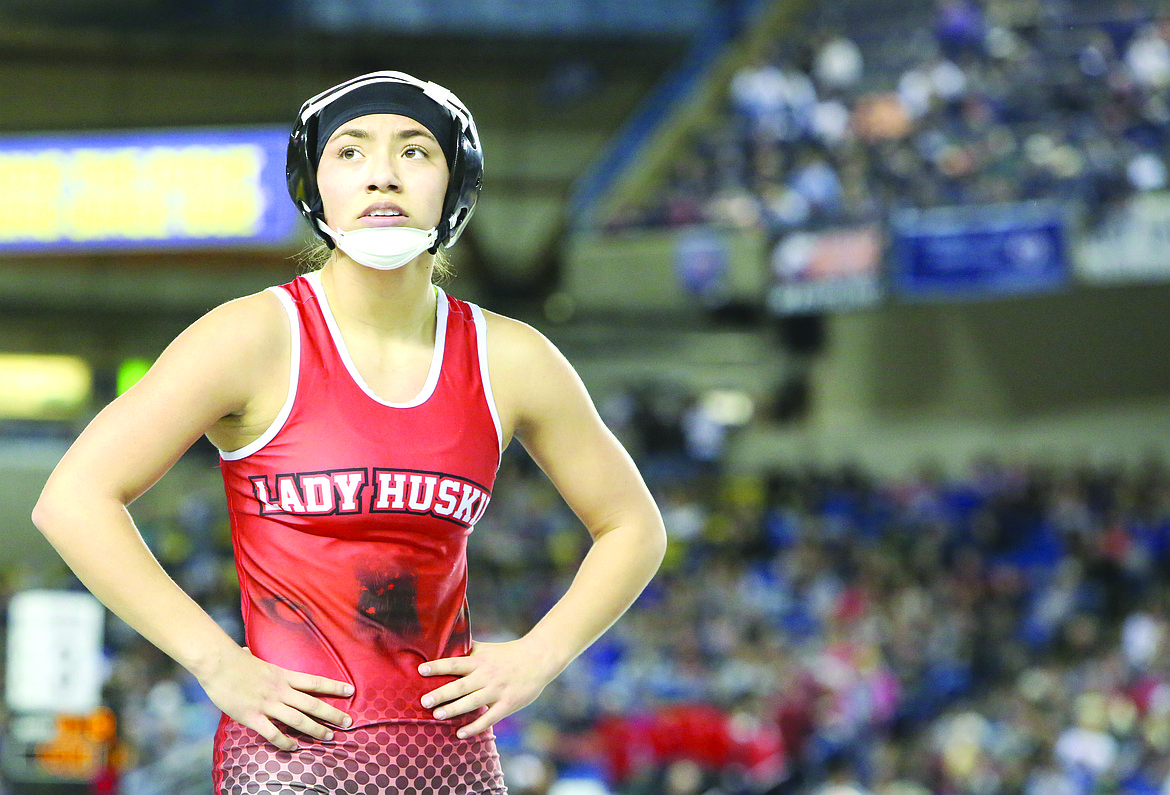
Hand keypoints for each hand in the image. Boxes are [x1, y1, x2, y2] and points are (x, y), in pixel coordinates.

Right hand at [196, 646, 353, 750]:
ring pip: (298, 719)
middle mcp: (280, 690)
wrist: (217, 663)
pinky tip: (294, 747)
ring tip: (329, 737)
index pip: (315, 681)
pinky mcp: (252, 716)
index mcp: (284, 675)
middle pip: (312, 703)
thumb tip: (247, 651)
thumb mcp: (254, 657)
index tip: (351, 691)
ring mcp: (267, 704)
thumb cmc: (233, 659)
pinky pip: (273, 733)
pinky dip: (285, 742)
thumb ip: (257, 658)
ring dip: (315, 730)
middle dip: (332, 714)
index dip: (334, 687)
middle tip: (348, 723)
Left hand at [418, 639, 558, 737]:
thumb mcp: (487, 648)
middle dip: (441, 694)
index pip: (455, 663)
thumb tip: (445, 642)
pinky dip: (474, 727)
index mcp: (480, 661)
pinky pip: (488, 718)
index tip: (421, 670)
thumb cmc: (508, 654)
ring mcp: (497, 691)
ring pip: (472, 703)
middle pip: (460, 686)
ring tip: (437, 716)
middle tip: (424, 702)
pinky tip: (460, 734)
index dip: (438, 666)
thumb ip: (467, 650)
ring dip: (453, 710)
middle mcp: (486, 675)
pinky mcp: (507, 704)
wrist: (538, 659)